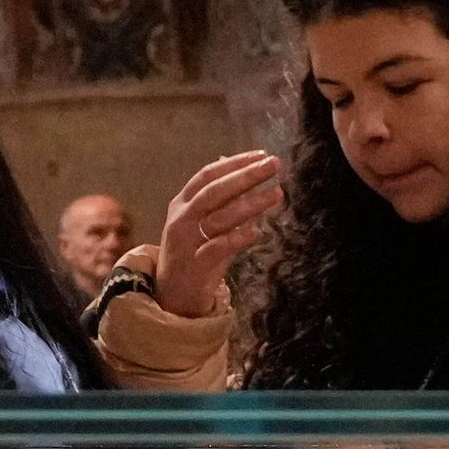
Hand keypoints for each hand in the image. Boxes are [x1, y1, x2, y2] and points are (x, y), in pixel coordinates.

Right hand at [154, 152, 285, 317]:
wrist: (172, 293)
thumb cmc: (193, 252)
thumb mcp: (201, 221)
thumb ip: (221, 198)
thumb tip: (237, 165)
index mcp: (182, 203)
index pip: (207, 175)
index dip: (234, 163)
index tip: (261, 154)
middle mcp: (182, 218)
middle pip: (214, 192)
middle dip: (246, 176)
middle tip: (274, 165)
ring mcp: (186, 242)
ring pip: (219, 217)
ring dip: (250, 204)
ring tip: (276, 193)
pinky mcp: (195, 265)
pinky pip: (218, 248)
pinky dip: (237, 239)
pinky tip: (256, 230)